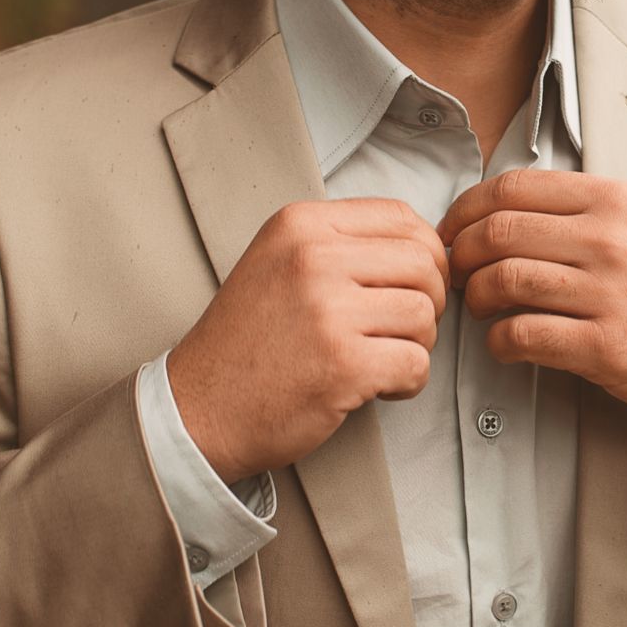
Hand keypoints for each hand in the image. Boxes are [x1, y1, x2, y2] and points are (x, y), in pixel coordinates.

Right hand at [167, 197, 447, 484]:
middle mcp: (313, 258)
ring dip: (417, 345)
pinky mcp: (343, 364)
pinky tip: (378, 387)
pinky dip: (408, 382)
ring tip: (381, 358)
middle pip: (423, 264)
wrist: (200, 408)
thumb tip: (425, 247)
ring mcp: (328, 311)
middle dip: (427, 302)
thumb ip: (341, 245)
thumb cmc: (247, 342)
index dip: (424, 255)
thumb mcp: (279, 263)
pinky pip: (416, 363)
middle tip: (400, 330)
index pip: (402, 218)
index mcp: (301, 225)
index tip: (410, 285)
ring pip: (424, 314)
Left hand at [436, 168, 626, 431]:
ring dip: (475, 298)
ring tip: (480, 306)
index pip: (511, 188)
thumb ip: (574, 209)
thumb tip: (493, 211)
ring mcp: (609, 293)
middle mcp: (610, 240)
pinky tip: (504, 343)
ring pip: (504, 280)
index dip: (465, 210)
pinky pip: (523, 335)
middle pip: (498, 232)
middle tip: (458, 273)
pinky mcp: (605, 346)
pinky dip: (498, 342)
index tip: (451, 232)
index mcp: (612, 200)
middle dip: (461, 254)